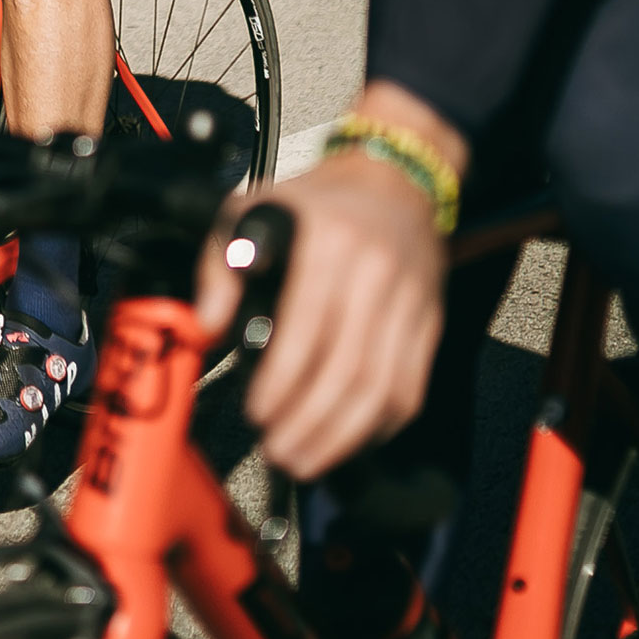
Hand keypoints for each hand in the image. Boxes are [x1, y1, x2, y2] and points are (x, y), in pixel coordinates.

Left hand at [194, 81, 463, 478]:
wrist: (393, 179)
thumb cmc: (311, 201)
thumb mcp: (250, 208)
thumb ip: (220, 264)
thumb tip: (208, 327)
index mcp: (327, 243)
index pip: (308, 328)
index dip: (282, 381)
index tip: (256, 413)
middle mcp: (375, 274)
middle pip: (348, 370)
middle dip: (311, 423)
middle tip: (278, 452)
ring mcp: (410, 301)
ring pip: (384, 388)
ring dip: (344, 437)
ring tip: (306, 459)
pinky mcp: (430, 322)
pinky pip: (411, 387)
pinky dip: (380, 425)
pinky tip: (350, 443)